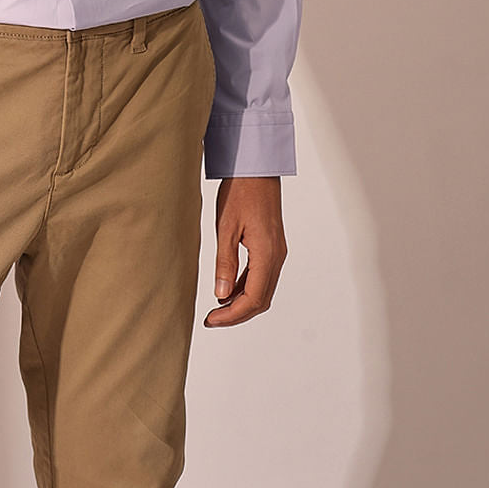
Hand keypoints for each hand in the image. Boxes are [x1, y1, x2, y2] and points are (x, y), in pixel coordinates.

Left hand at [203, 176, 286, 327]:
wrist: (256, 167)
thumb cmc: (240, 191)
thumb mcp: (226, 226)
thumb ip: (225, 262)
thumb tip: (221, 296)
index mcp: (267, 254)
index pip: (252, 298)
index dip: (232, 315)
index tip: (211, 320)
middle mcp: (277, 256)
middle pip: (261, 300)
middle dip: (237, 314)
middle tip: (212, 320)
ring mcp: (277, 252)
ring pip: (263, 290)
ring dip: (242, 303)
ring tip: (217, 308)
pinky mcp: (273, 246)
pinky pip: (262, 276)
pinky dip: (246, 288)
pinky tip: (228, 289)